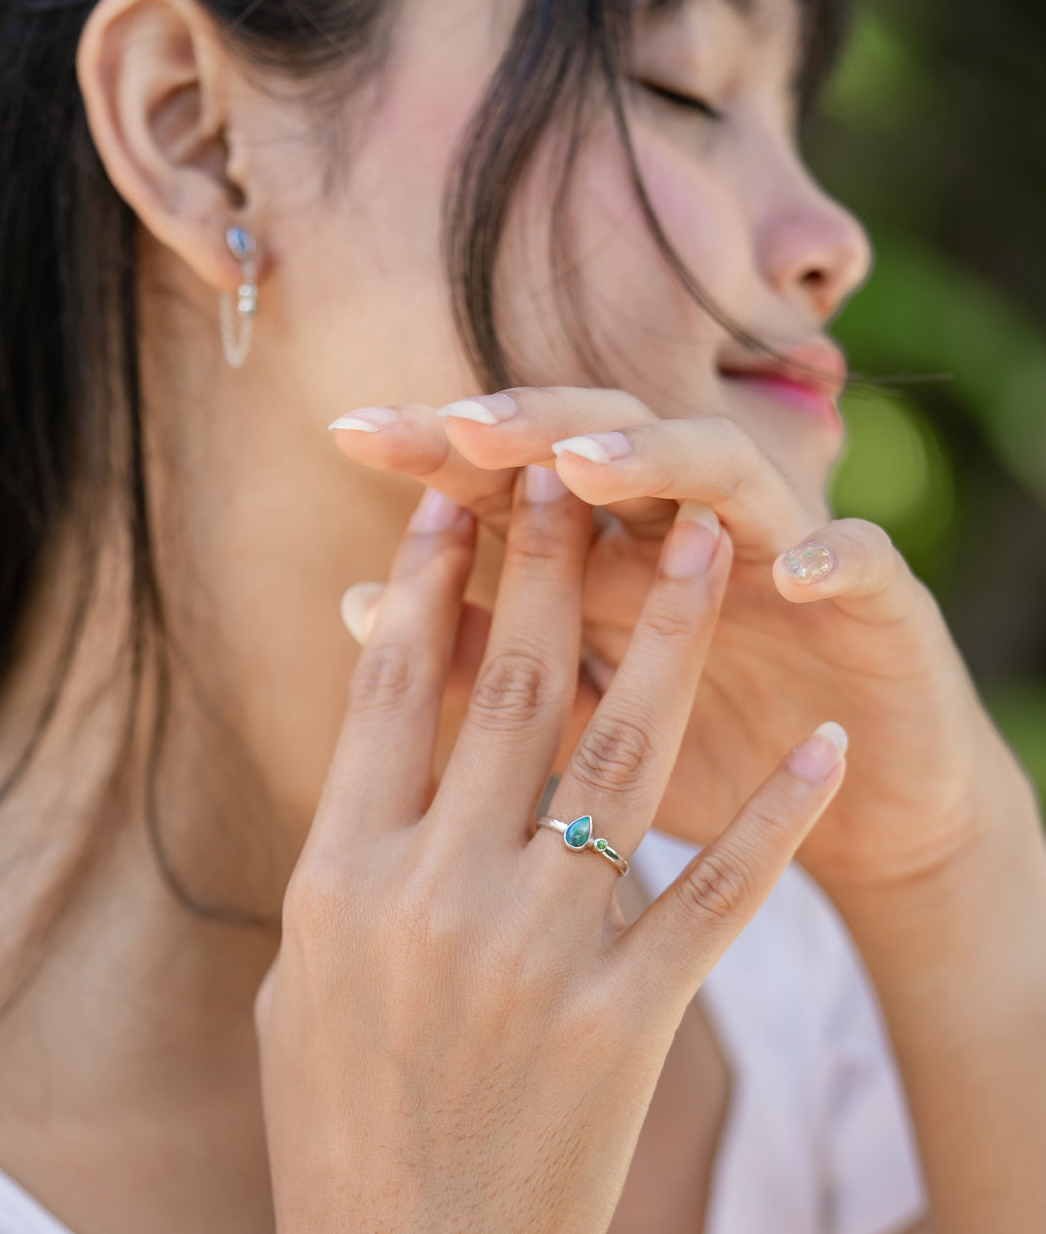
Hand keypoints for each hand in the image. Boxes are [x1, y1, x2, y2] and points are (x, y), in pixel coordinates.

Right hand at [257, 474, 845, 1233]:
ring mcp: (537, 955)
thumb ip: (342, 852)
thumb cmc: (337, 1126)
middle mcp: (436, 894)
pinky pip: (717, 894)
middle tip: (583, 470)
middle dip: (552, 564)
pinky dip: (775, 814)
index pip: (391, 689)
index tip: (457, 492)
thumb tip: (372, 739)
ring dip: (673, 636)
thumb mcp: (304, 974)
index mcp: (342, 876)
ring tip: (708, 541)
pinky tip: (822, 745)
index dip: (426, 579)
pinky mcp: (628, 1018)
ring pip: (620, 754)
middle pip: (510, 689)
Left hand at [329, 390, 1032, 902]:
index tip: (352, 435)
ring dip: (660, 459)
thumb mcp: (580, 717)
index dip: (443, 449)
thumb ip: (482, 659)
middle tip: (460, 424)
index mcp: (614, 548)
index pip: (518, 478)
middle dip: (532, 424)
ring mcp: (785, 547)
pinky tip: (783, 571)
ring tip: (584, 463)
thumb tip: (352, 609)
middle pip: (610, 442)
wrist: (857, 808)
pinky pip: (860, 558)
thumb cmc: (703, 759)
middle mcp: (692, 525)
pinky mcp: (881, 599)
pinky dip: (826, 555)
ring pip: (726, 470)